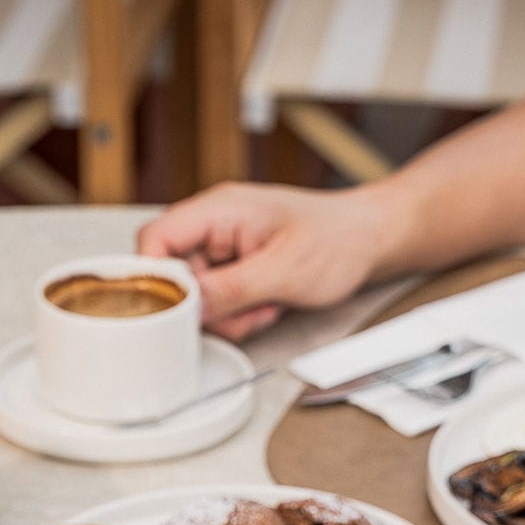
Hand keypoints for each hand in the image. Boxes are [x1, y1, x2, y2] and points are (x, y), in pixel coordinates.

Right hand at [137, 182, 389, 339]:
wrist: (369, 240)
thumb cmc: (337, 241)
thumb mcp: (284, 271)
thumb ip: (230, 290)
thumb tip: (188, 308)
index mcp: (219, 210)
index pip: (156, 240)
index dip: (155, 278)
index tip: (177, 310)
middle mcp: (215, 226)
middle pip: (173, 274)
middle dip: (204, 306)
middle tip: (241, 312)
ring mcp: (224, 248)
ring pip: (197, 295)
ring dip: (227, 314)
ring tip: (264, 306)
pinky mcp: (236, 268)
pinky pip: (218, 300)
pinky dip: (239, 313)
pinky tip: (266, 306)